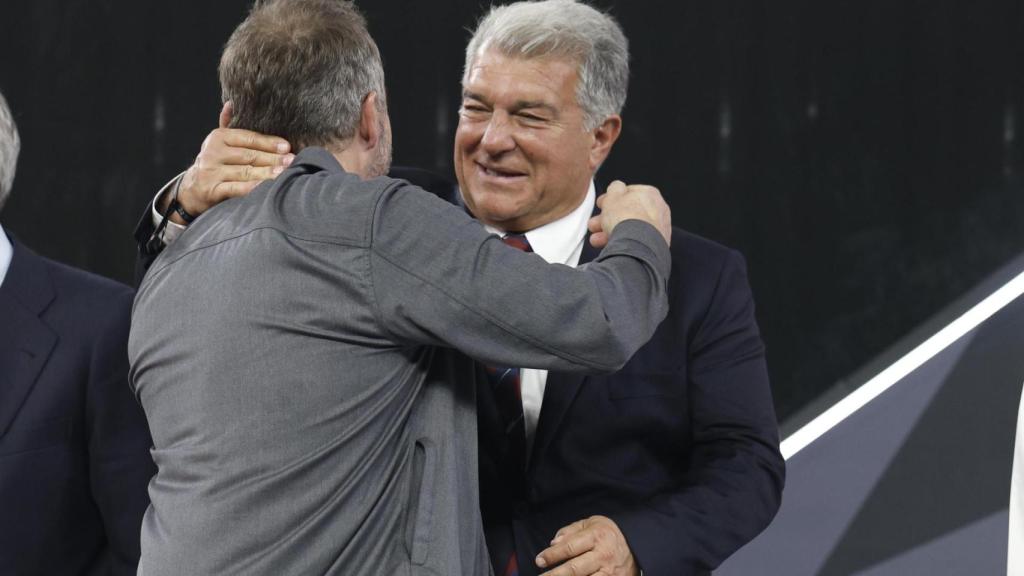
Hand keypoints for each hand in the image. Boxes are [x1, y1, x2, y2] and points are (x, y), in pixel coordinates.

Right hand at [159, 101, 293, 222]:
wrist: (191, 189)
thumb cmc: (214, 163)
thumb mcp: (218, 142)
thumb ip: (228, 124)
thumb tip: (231, 103)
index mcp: (218, 137)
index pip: (248, 138)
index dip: (268, 142)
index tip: (286, 146)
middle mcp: (213, 152)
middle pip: (249, 155)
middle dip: (272, 158)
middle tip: (291, 160)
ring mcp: (211, 172)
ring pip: (245, 172)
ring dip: (266, 173)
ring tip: (284, 173)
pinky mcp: (211, 190)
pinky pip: (235, 188)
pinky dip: (251, 188)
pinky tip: (265, 187)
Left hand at [535, 515, 638, 575]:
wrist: (638, 546)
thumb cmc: (608, 534)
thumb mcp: (591, 523)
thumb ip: (571, 531)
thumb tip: (553, 543)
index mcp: (596, 537)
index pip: (570, 547)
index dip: (552, 555)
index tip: (539, 560)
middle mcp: (603, 556)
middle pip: (575, 569)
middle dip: (554, 575)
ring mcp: (610, 573)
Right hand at [587, 181, 670, 248]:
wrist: (637, 245)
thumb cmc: (627, 219)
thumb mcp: (613, 195)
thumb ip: (614, 188)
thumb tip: (616, 187)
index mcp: (650, 193)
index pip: (628, 193)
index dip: (611, 199)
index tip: (601, 205)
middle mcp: (658, 210)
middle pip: (628, 212)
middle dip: (608, 218)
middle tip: (595, 224)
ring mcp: (659, 229)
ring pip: (630, 228)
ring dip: (611, 232)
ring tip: (597, 239)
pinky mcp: (656, 246)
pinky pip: (635, 241)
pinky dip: (623, 242)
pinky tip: (611, 246)